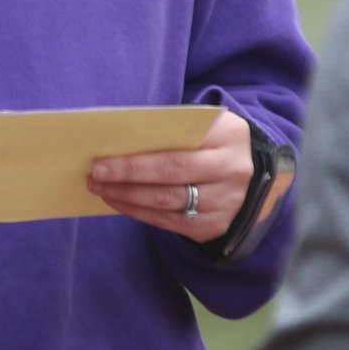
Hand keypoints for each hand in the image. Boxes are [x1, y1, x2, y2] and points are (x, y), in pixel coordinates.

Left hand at [87, 110, 252, 243]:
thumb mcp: (203, 124)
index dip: (135, 160)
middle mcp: (231, 171)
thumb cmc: (212, 139)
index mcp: (227, 136)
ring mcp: (227, 203)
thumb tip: (119, 139)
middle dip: (127, 179)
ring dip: (129, 198)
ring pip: (169, 204)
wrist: (253, 172)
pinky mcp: (216, 225)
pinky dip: (142, 213)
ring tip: (101, 190)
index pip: (175, 152)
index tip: (101, 162)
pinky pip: (173, 223)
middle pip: (170, 178)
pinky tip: (121, 203)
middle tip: (95, 177)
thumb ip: (170, 128)